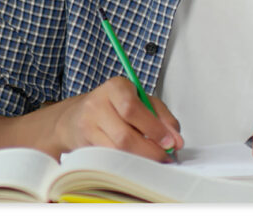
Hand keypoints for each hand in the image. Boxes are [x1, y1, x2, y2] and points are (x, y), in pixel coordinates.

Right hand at [54, 76, 182, 161]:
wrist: (76, 115)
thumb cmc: (115, 106)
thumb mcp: (140, 100)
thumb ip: (162, 116)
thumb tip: (176, 140)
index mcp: (115, 87)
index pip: (132, 108)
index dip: (153, 128)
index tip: (170, 142)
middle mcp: (96, 105)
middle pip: (124, 135)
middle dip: (150, 150)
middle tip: (165, 157)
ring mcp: (87, 126)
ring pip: (116, 151)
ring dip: (140, 160)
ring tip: (153, 160)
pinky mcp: (83, 145)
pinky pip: (108, 159)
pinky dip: (127, 163)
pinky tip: (136, 162)